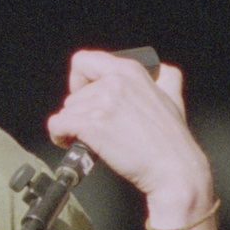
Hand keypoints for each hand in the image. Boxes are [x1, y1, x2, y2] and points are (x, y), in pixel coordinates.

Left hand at [46, 50, 214, 223]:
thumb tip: (161, 70)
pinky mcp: (92, 125)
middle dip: (81, 113)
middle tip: (98, 128)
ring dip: (73, 128)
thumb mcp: (173, 95)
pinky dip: (59, 136)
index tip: (86, 95)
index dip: (79, 80)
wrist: (172, 168)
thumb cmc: (171, 140)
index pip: (83, 61)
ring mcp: (103, 103)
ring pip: (66, 112)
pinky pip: (56, 125)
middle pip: (73, 95)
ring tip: (92, 140)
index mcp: (130, 71)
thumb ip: (165, 78)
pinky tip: (72, 143)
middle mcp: (115, 83)